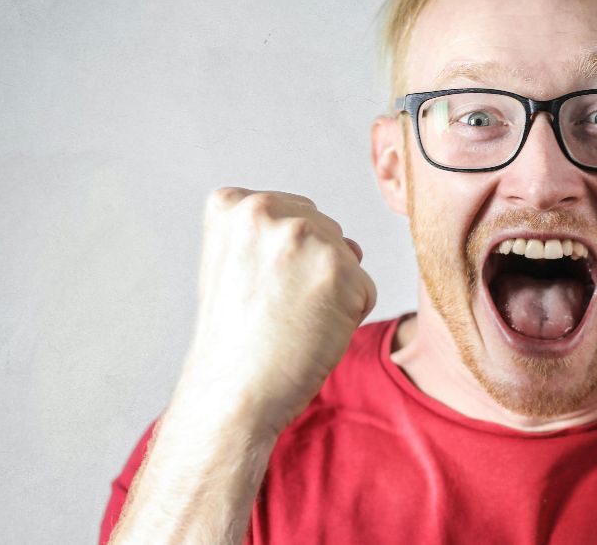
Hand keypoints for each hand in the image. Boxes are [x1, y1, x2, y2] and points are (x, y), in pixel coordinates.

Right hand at [173, 188, 376, 436]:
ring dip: (332, 292)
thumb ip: (272, 234)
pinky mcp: (339, 270)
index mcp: (233, 203)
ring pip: (347, 259)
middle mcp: (267, 210)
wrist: (233, 393)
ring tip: (291, 320)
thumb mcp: (231, 264)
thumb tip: (352, 245)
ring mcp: (304, 237)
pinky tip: (311, 333)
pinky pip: (365, 289)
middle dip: (312, 271)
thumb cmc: (235, 340)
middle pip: (325, 232)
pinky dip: (349, 316)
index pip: (293, 214)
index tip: (255, 289)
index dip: (282, 260)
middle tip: (274, 310)